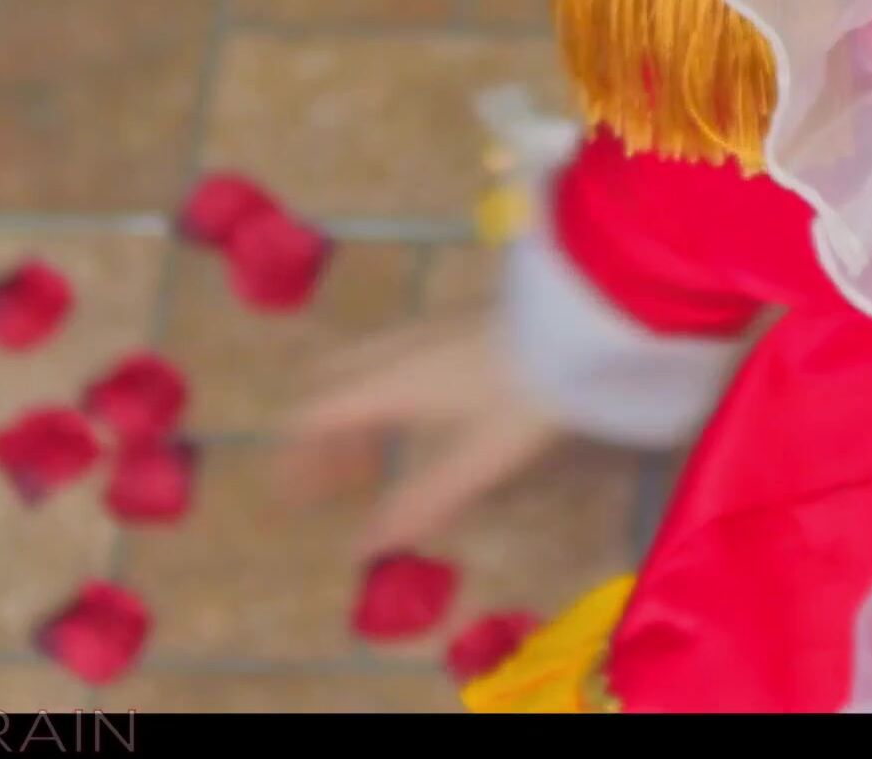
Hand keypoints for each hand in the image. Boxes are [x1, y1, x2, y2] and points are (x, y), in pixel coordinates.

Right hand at [280, 316, 569, 555]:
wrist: (578, 325)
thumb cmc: (523, 396)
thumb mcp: (475, 460)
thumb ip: (419, 503)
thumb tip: (363, 549)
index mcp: (388, 383)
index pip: (314, 414)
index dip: (295, 456)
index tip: (292, 495)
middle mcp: (395, 350)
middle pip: (329, 384)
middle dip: (322, 433)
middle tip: (334, 480)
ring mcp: (424, 330)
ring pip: (362, 367)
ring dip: (354, 413)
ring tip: (373, 459)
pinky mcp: (453, 322)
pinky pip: (392, 357)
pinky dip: (382, 392)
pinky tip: (418, 416)